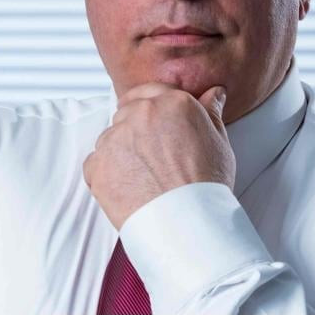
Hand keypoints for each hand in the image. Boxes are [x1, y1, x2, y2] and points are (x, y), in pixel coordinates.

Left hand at [82, 82, 234, 229]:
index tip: (157, 124)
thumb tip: (214, 94)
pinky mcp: (97, 164)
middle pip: (128, 111)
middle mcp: (141, 113)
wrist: (186, 223)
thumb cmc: (205, 186)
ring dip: (122, 150)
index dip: (154, 108)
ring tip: (144, 175)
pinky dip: (107, 172)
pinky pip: (95, 162)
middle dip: (138, 128)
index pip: (151, 91)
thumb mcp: (219, 142)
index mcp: (171, 103)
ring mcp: (115, 138)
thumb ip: (211, 111)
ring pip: (111, 136)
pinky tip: (129, 186)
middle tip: (154, 155)